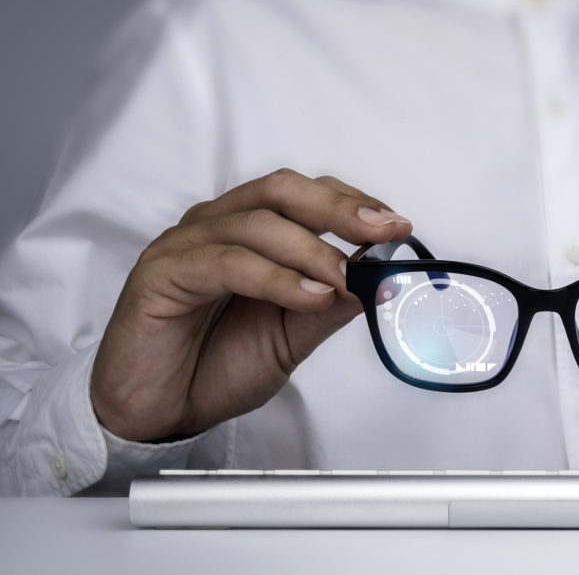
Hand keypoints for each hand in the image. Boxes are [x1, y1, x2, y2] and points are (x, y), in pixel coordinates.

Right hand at [91, 169, 410, 441]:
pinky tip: (308, 295)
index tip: (396, 226)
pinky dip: (274, 277)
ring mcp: (184, 246)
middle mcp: (215, 227)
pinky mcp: (160, 274)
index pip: (303, 194)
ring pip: (256, 224)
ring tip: (343, 281)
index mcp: (247, 232)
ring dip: (310, 250)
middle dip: (338, 208)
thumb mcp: (293, 334)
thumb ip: (331, 302)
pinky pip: (225, 262)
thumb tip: (381, 276)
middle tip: (381, 231)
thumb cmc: (214, 367)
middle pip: (280, 190)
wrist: (158, 414)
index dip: (351, 202)